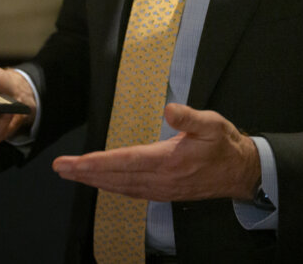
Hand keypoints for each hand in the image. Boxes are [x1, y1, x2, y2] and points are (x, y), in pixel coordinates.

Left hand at [52, 103, 259, 201]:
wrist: (242, 173)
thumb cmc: (225, 145)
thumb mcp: (213, 124)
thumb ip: (190, 118)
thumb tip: (169, 110)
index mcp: (169, 161)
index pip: (125, 161)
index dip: (97, 162)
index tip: (75, 162)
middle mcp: (162, 179)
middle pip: (116, 177)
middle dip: (85, 173)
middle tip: (60, 168)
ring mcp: (162, 189)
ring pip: (120, 187)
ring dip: (94, 181)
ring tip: (71, 174)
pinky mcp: (163, 193)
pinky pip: (130, 192)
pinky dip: (110, 187)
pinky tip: (99, 182)